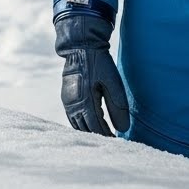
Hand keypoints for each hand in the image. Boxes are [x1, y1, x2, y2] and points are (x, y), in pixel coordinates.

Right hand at [54, 14, 128, 135]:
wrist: (81, 47)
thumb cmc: (100, 64)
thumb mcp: (113, 84)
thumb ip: (117, 108)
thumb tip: (122, 129)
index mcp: (86, 101)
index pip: (97, 128)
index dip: (107, 136)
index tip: (117, 140)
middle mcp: (73, 104)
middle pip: (86, 129)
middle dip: (99, 135)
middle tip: (112, 139)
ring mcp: (67, 101)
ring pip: (77, 125)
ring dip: (89, 131)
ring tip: (103, 133)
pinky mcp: (65, 97)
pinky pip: (72, 117)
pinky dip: (82, 123)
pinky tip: (91, 123)